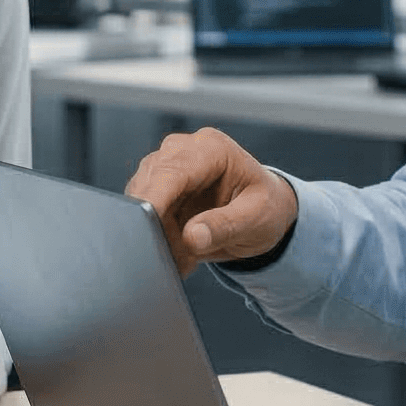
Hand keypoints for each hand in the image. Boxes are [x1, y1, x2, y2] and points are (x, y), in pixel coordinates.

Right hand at [123, 128, 297, 274]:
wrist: (264, 211)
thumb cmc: (266, 207)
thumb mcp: (257, 219)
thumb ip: (225, 226)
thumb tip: (191, 237)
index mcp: (213, 149)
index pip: (173, 170)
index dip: (155, 198)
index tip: (147, 226)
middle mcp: (184, 150)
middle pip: (149, 182)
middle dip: (156, 222)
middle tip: (179, 256)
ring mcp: (166, 166)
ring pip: (140, 199)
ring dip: (157, 232)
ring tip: (187, 256)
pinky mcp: (157, 186)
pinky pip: (142, 212)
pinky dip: (157, 235)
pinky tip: (180, 250)